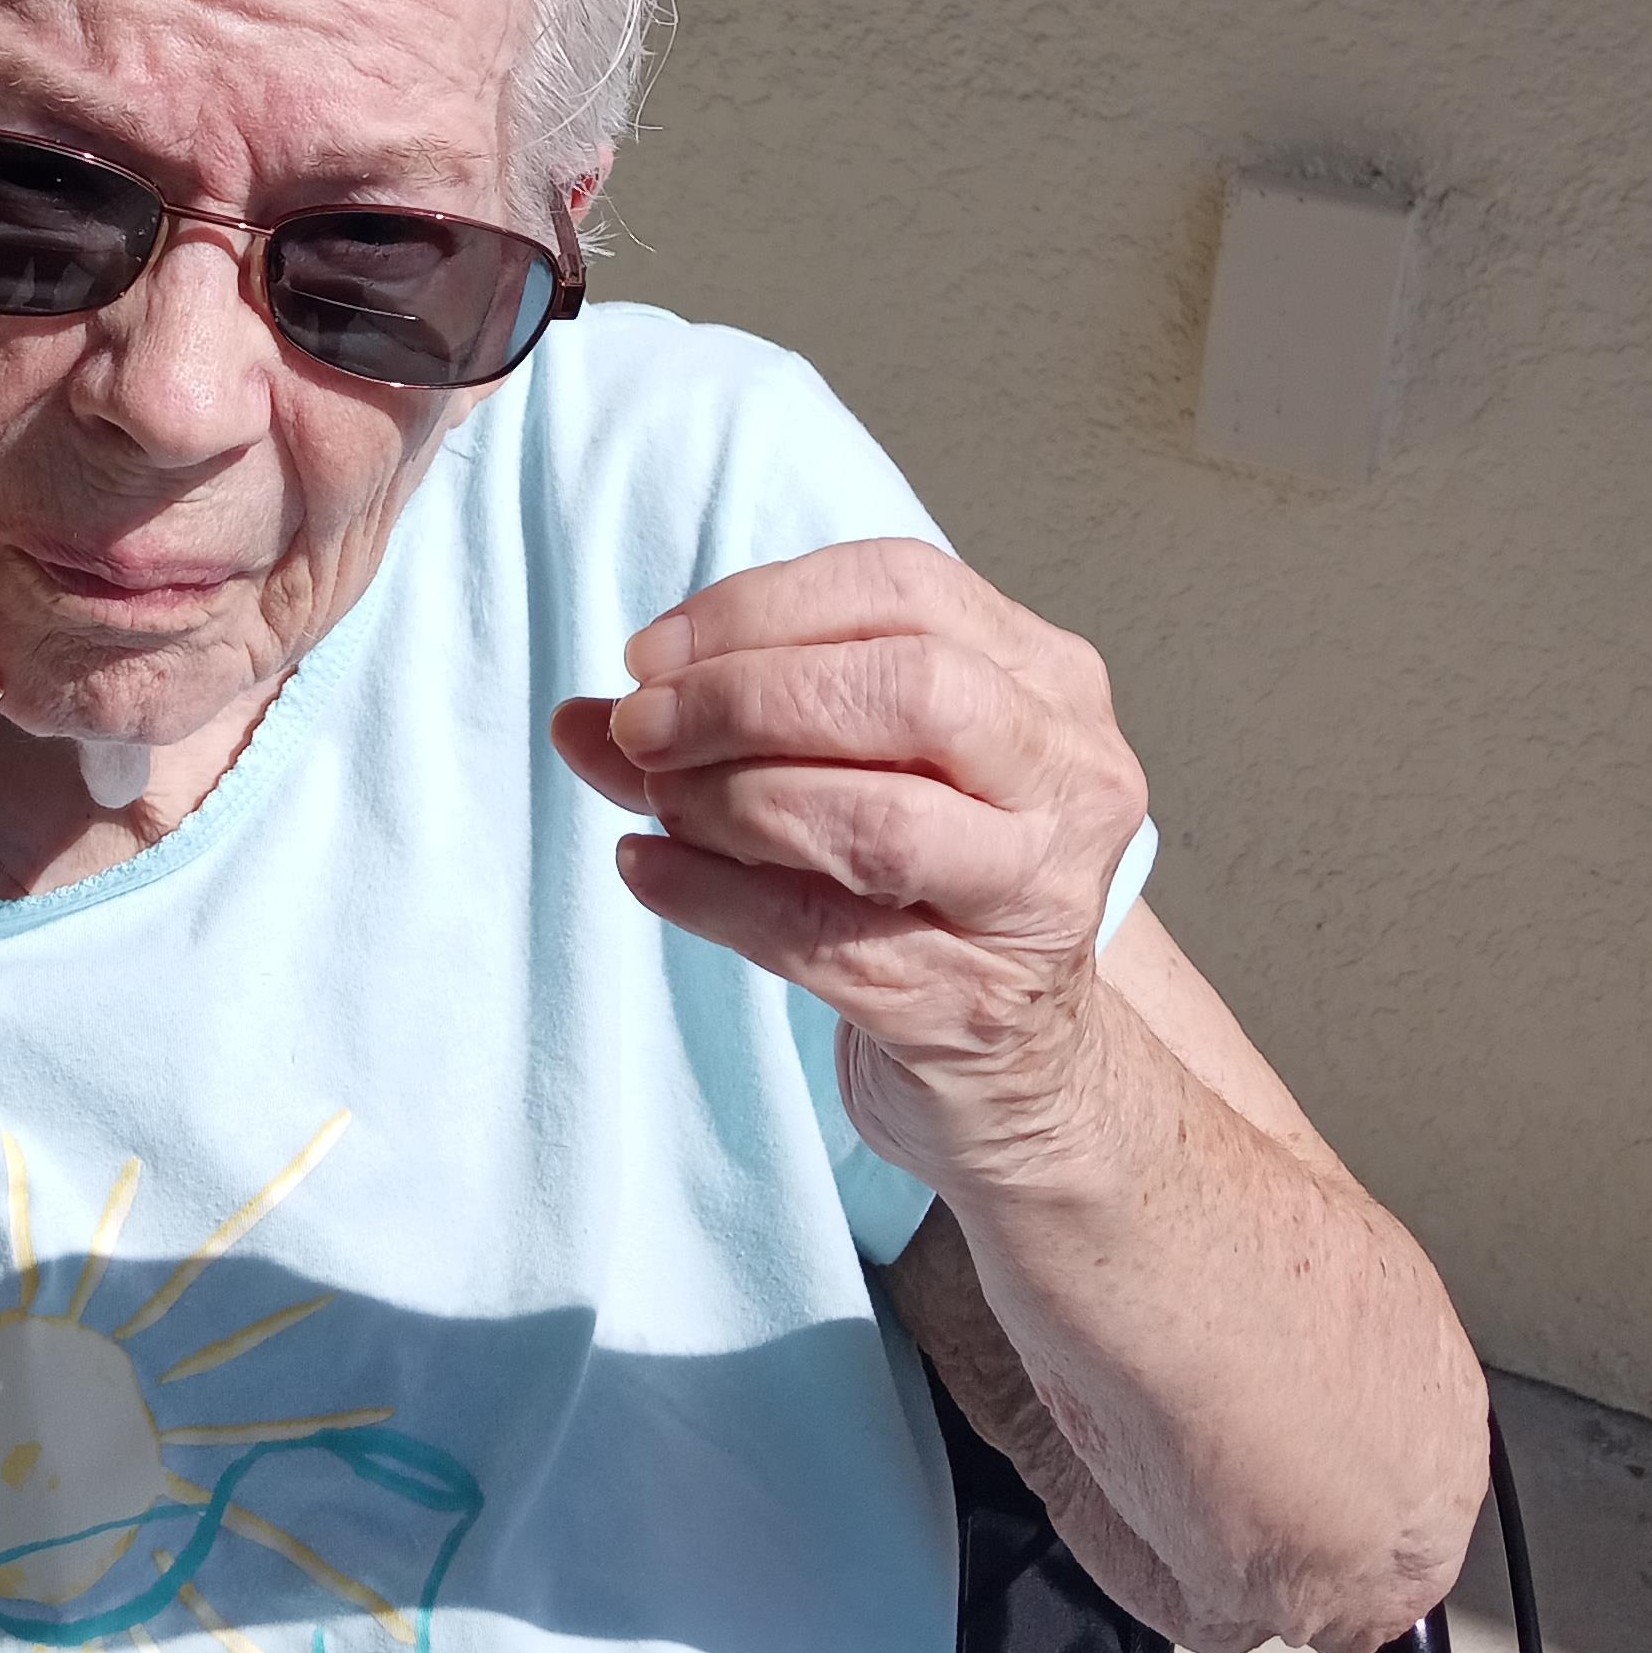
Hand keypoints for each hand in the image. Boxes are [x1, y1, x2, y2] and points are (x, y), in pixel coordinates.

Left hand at [550, 539, 1147, 1190]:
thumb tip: (583, 716)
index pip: (905, 589)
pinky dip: (709, 896)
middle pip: (911, 690)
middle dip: (747, 696)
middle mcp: (1068, 779)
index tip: (651, 654)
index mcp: (1047, 683)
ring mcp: (1034, 898)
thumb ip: (724, 730)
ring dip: (729, 799)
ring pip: (876, 820)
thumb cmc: (929, 884)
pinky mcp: (971, 1004)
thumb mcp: (852, 773)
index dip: (759, 607)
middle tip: (642, 725)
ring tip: (656, 802)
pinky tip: (646, 870)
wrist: (1022, 1063)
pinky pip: (819, 938)